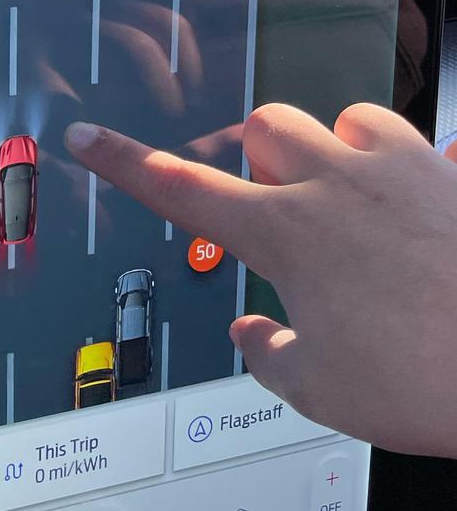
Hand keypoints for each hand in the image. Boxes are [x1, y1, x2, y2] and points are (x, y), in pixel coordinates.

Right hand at [64, 103, 456, 455]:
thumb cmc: (427, 380)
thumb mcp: (323, 392)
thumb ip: (269, 356)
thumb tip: (252, 336)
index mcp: (286, 236)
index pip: (180, 188)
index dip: (124, 163)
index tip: (89, 138)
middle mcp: (337, 185)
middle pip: (265, 129)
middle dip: (260, 161)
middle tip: (277, 209)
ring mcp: (400, 170)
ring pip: (340, 118)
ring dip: (331, 150)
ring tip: (346, 201)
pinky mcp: (448, 174)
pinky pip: (406, 138)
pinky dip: (392, 160)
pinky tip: (406, 205)